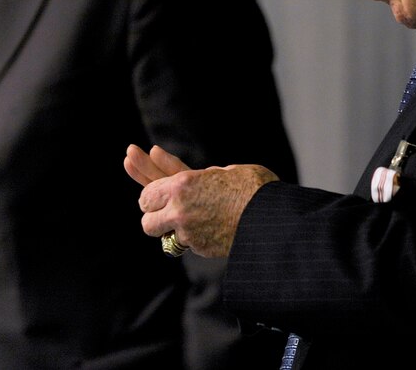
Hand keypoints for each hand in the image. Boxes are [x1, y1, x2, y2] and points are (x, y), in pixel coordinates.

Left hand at [124, 144, 278, 257]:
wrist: (272, 219)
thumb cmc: (251, 187)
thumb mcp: (219, 172)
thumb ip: (193, 176)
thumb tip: (168, 166)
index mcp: (183, 184)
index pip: (149, 190)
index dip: (146, 187)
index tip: (143, 182)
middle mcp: (180, 210)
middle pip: (146, 216)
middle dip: (152, 212)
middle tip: (159, 207)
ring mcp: (188, 232)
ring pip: (161, 233)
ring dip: (166, 228)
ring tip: (179, 219)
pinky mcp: (200, 248)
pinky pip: (185, 242)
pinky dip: (191, 236)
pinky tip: (207, 227)